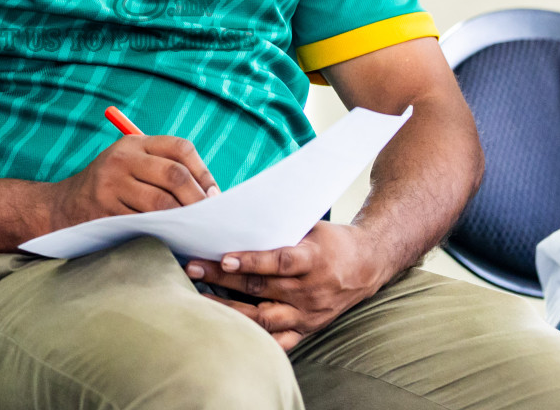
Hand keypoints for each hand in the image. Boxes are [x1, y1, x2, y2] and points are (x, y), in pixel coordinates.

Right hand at [47, 134, 219, 230]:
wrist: (62, 207)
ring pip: (161, 202)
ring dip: (183, 219)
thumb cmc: (109, 188)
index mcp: (135, 143)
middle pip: (174, 175)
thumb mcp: (130, 165)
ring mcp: (111, 184)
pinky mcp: (104, 210)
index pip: (180, 148)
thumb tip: (211, 195)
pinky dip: (162, 233)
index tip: (214, 194)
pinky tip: (172, 239)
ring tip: (194, 231)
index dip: (204, 171)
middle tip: (209, 219)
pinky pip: (143, 223)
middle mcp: (122, 158)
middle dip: (198, 200)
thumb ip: (163, 170)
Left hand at [185, 221, 385, 350]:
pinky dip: (254, 339)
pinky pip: (278, 342)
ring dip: (229, 309)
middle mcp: (310, 291)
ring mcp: (308, 314)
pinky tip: (228, 330)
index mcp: (313, 260)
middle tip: (192, 268)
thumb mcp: (310, 227)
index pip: (279, 262)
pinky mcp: (307, 329)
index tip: (224, 258)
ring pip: (263, 318)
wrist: (368, 265)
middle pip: (261, 288)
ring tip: (200, 298)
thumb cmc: (331, 241)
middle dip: (222, 279)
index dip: (251, 262)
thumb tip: (235, 217)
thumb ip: (278, 228)